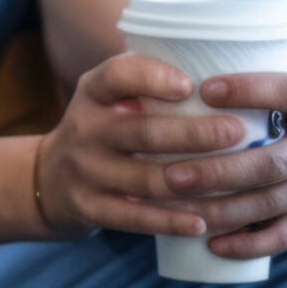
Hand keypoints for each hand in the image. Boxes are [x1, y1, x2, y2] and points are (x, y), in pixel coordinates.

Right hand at [32, 52, 255, 239]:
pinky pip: (135, 217)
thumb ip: (146, 80)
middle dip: (194, 133)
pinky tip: (201, 223)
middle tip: (238, 131)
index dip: (153, 78)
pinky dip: (170, 221)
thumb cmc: (102, 127)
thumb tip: (223, 64)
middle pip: (143, 132)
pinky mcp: (89, 208)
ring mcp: (85, 171)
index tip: (191, 84)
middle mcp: (85, 128)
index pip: (117, 75)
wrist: (49, 178)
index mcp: (93, 92)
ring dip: (192, 180)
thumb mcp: (108, 95)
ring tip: (232, 177)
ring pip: (144, 178)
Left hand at [158, 44, 286, 260]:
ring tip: (177, 205)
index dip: (251, 90)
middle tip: (170, 171)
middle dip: (221, 171)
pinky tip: (213, 243)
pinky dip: (251, 244)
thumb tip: (195, 32)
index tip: (205, 88)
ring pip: (276, 203)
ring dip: (224, 209)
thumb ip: (267, 48)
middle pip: (277, 163)